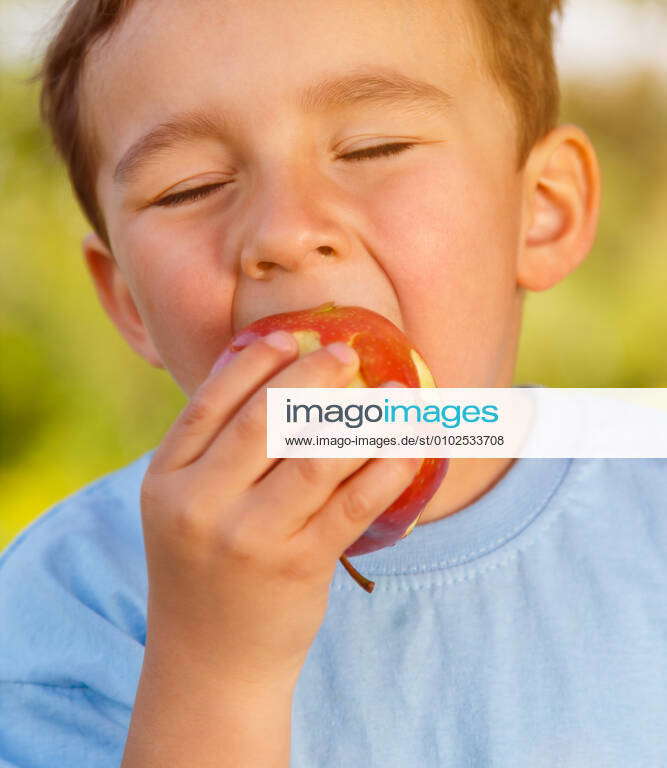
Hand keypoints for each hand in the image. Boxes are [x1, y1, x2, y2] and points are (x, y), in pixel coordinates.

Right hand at [139, 332, 420, 690]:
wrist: (211, 663)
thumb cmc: (204, 567)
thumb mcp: (184, 505)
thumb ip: (214, 447)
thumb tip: (274, 366)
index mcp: (165, 480)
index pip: (210, 402)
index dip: (254, 361)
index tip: (291, 334)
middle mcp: (201, 505)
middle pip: (265, 419)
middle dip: (312, 376)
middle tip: (348, 351)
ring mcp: (250, 538)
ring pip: (316, 456)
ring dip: (361, 416)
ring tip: (393, 391)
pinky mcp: (298, 567)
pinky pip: (353, 503)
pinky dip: (386, 468)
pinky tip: (407, 445)